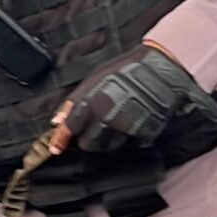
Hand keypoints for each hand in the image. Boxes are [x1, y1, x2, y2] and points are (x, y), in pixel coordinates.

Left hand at [63, 44, 202, 153]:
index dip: (61, 140)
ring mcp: (126, 126)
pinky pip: (131, 143)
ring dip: (109, 140)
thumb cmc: (125, 70)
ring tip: (118, 121)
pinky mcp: (144, 133)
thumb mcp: (94, 78)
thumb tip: (57, 121)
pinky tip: (134, 121)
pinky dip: (131, 137)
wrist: (161, 68)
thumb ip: (74, 101)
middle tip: (96, 129)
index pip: (71, 128)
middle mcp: (107, 116)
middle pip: (89, 144)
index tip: (56, 149)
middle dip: (89, 140)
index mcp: (92, 101)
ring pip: (109, 146)